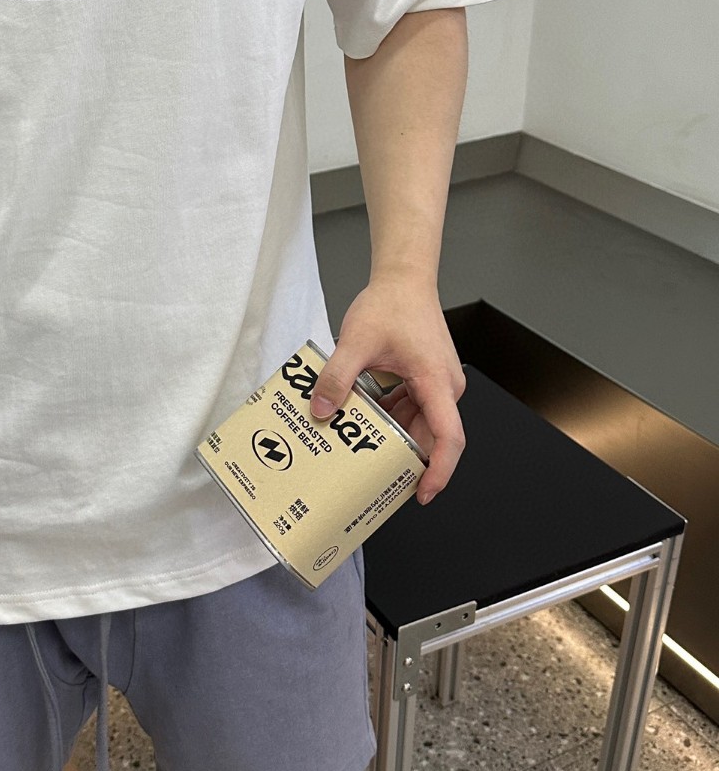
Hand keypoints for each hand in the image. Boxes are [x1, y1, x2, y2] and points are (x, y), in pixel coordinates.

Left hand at [309, 274, 466, 504]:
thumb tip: (320, 409)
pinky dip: (394, 419)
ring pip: (423, 424)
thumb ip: (337, 377)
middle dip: (410, 461)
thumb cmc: (392, 303)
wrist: (404, 278)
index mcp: (438, 381)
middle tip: (381, 482)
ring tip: (368, 455)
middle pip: (434, 436)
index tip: (423, 492)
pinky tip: (368, 422)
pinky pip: (414, 409)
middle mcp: (445, 386)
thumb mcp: (356, 341)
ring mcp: (437, 383)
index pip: (449, 437)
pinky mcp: (427, 378)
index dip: (439, 470)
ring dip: (398, 438)